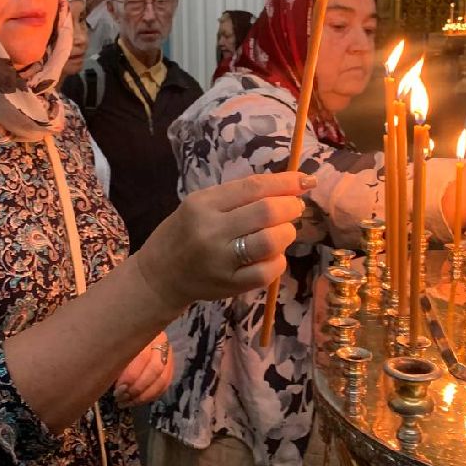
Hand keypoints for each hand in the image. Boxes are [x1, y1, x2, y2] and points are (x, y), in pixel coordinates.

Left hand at [113, 334, 172, 406]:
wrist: (126, 330)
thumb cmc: (114, 342)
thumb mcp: (113, 348)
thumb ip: (115, 362)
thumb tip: (117, 386)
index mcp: (145, 332)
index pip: (142, 356)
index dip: (131, 376)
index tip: (117, 389)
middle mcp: (160, 341)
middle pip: (156, 368)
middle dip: (138, 388)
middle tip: (121, 398)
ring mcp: (167, 353)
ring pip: (162, 379)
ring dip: (144, 396)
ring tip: (127, 403)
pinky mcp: (169, 365)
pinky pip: (165, 384)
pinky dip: (151, 396)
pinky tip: (137, 401)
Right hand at [136, 172, 315, 311]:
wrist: (159, 275)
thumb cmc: (183, 233)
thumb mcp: (200, 205)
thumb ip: (238, 196)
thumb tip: (285, 187)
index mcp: (203, 204)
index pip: (254, 187)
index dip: (286, 182)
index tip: (305, 180)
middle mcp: (211, 231)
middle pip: (267, 212)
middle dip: (291, 207)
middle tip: (294, 208)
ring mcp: (221, 261)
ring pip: (271, 242)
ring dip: (287, 233)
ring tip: (283, 231)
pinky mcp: (229, 285)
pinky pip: (267, 271)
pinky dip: (278, 260)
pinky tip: (273, 255)